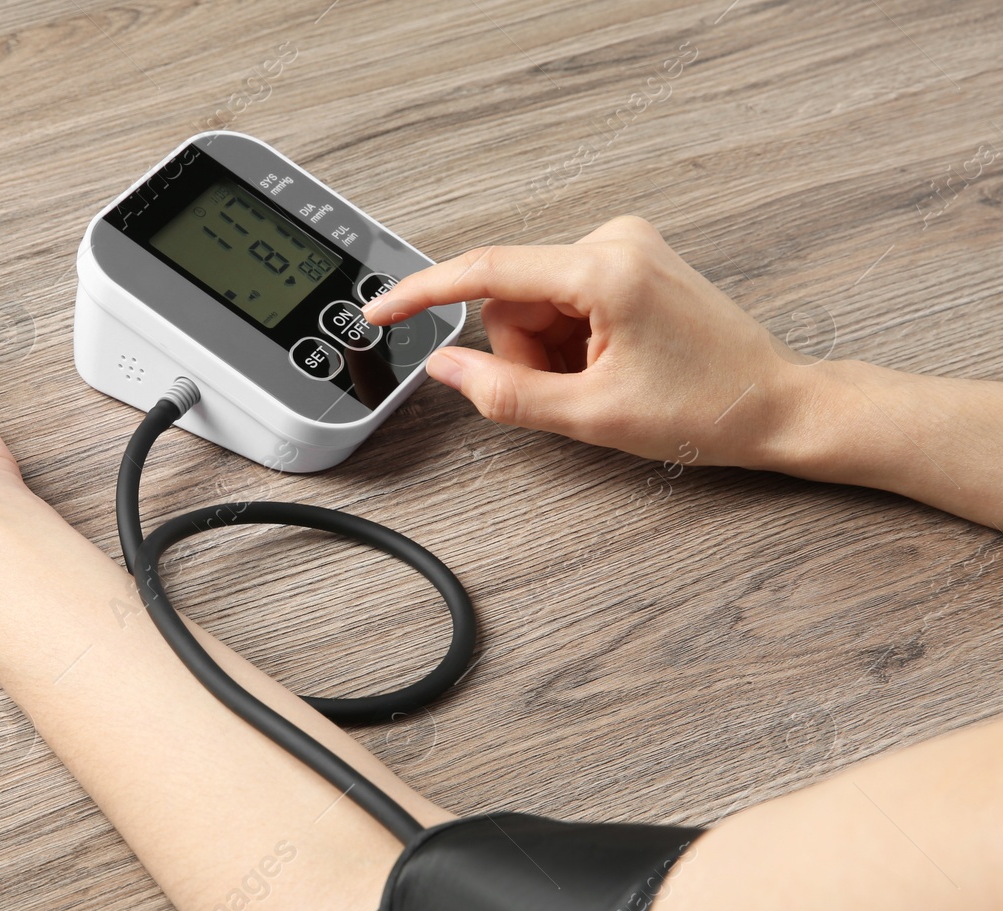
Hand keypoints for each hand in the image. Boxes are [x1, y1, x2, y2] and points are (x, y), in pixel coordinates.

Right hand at [364, 215, 817, 468]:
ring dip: (548, 351)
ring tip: (600, 380)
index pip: (486, 272)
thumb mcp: (591, 417)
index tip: (383, 312)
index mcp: (605, 271)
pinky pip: (562, 298)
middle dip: (523, 353)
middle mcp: (614, 241)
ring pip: (534, 302)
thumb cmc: (709, 409)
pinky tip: (610, 362)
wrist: (778, 405)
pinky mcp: (631, 258)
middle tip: (571, 392)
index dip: (423, 293)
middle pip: (511, 298)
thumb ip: (504, 394)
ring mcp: (626, 245)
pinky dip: (569, 339)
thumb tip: (447, 369)